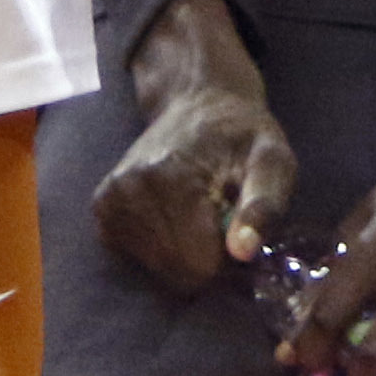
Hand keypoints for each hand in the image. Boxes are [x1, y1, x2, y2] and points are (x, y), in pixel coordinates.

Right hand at [95, 0, 294, 293]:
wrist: (198, 103)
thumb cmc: (242, 135)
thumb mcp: (273, 160)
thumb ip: (263, 204)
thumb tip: (243, 252)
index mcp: (170, 178)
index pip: (201, 264)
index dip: (231, 258)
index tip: (241, 228)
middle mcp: (128, 191)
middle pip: (178, 271)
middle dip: (209, 257)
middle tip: (224, 219)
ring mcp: (108, 202)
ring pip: (158, 268)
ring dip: (188, 252)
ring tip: (202, 211)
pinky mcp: (102, 211)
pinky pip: (139, 258)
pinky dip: (165, 246)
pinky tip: (177, 213)